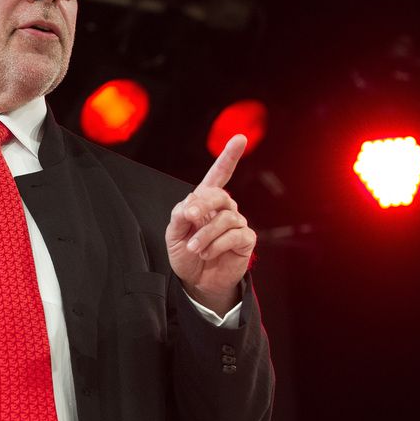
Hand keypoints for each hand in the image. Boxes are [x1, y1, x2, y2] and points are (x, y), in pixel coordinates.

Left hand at [165, 134, 256, 315]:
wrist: (196, 281)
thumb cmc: (185, 254)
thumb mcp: (173, 234)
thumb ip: (179, 215)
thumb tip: (191, 203)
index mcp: (206, 202)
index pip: (219, 175)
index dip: (229, 157)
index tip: (240, 139)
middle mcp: (224, 209)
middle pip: (220, 194)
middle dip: (202, 206)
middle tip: (189, 219)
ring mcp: (237, 223)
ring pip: (225, 218)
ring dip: (205, 235)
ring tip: (194, 249)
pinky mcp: (246, 240)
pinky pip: (235, 235)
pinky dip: (217, 245)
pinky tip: (208, 253)